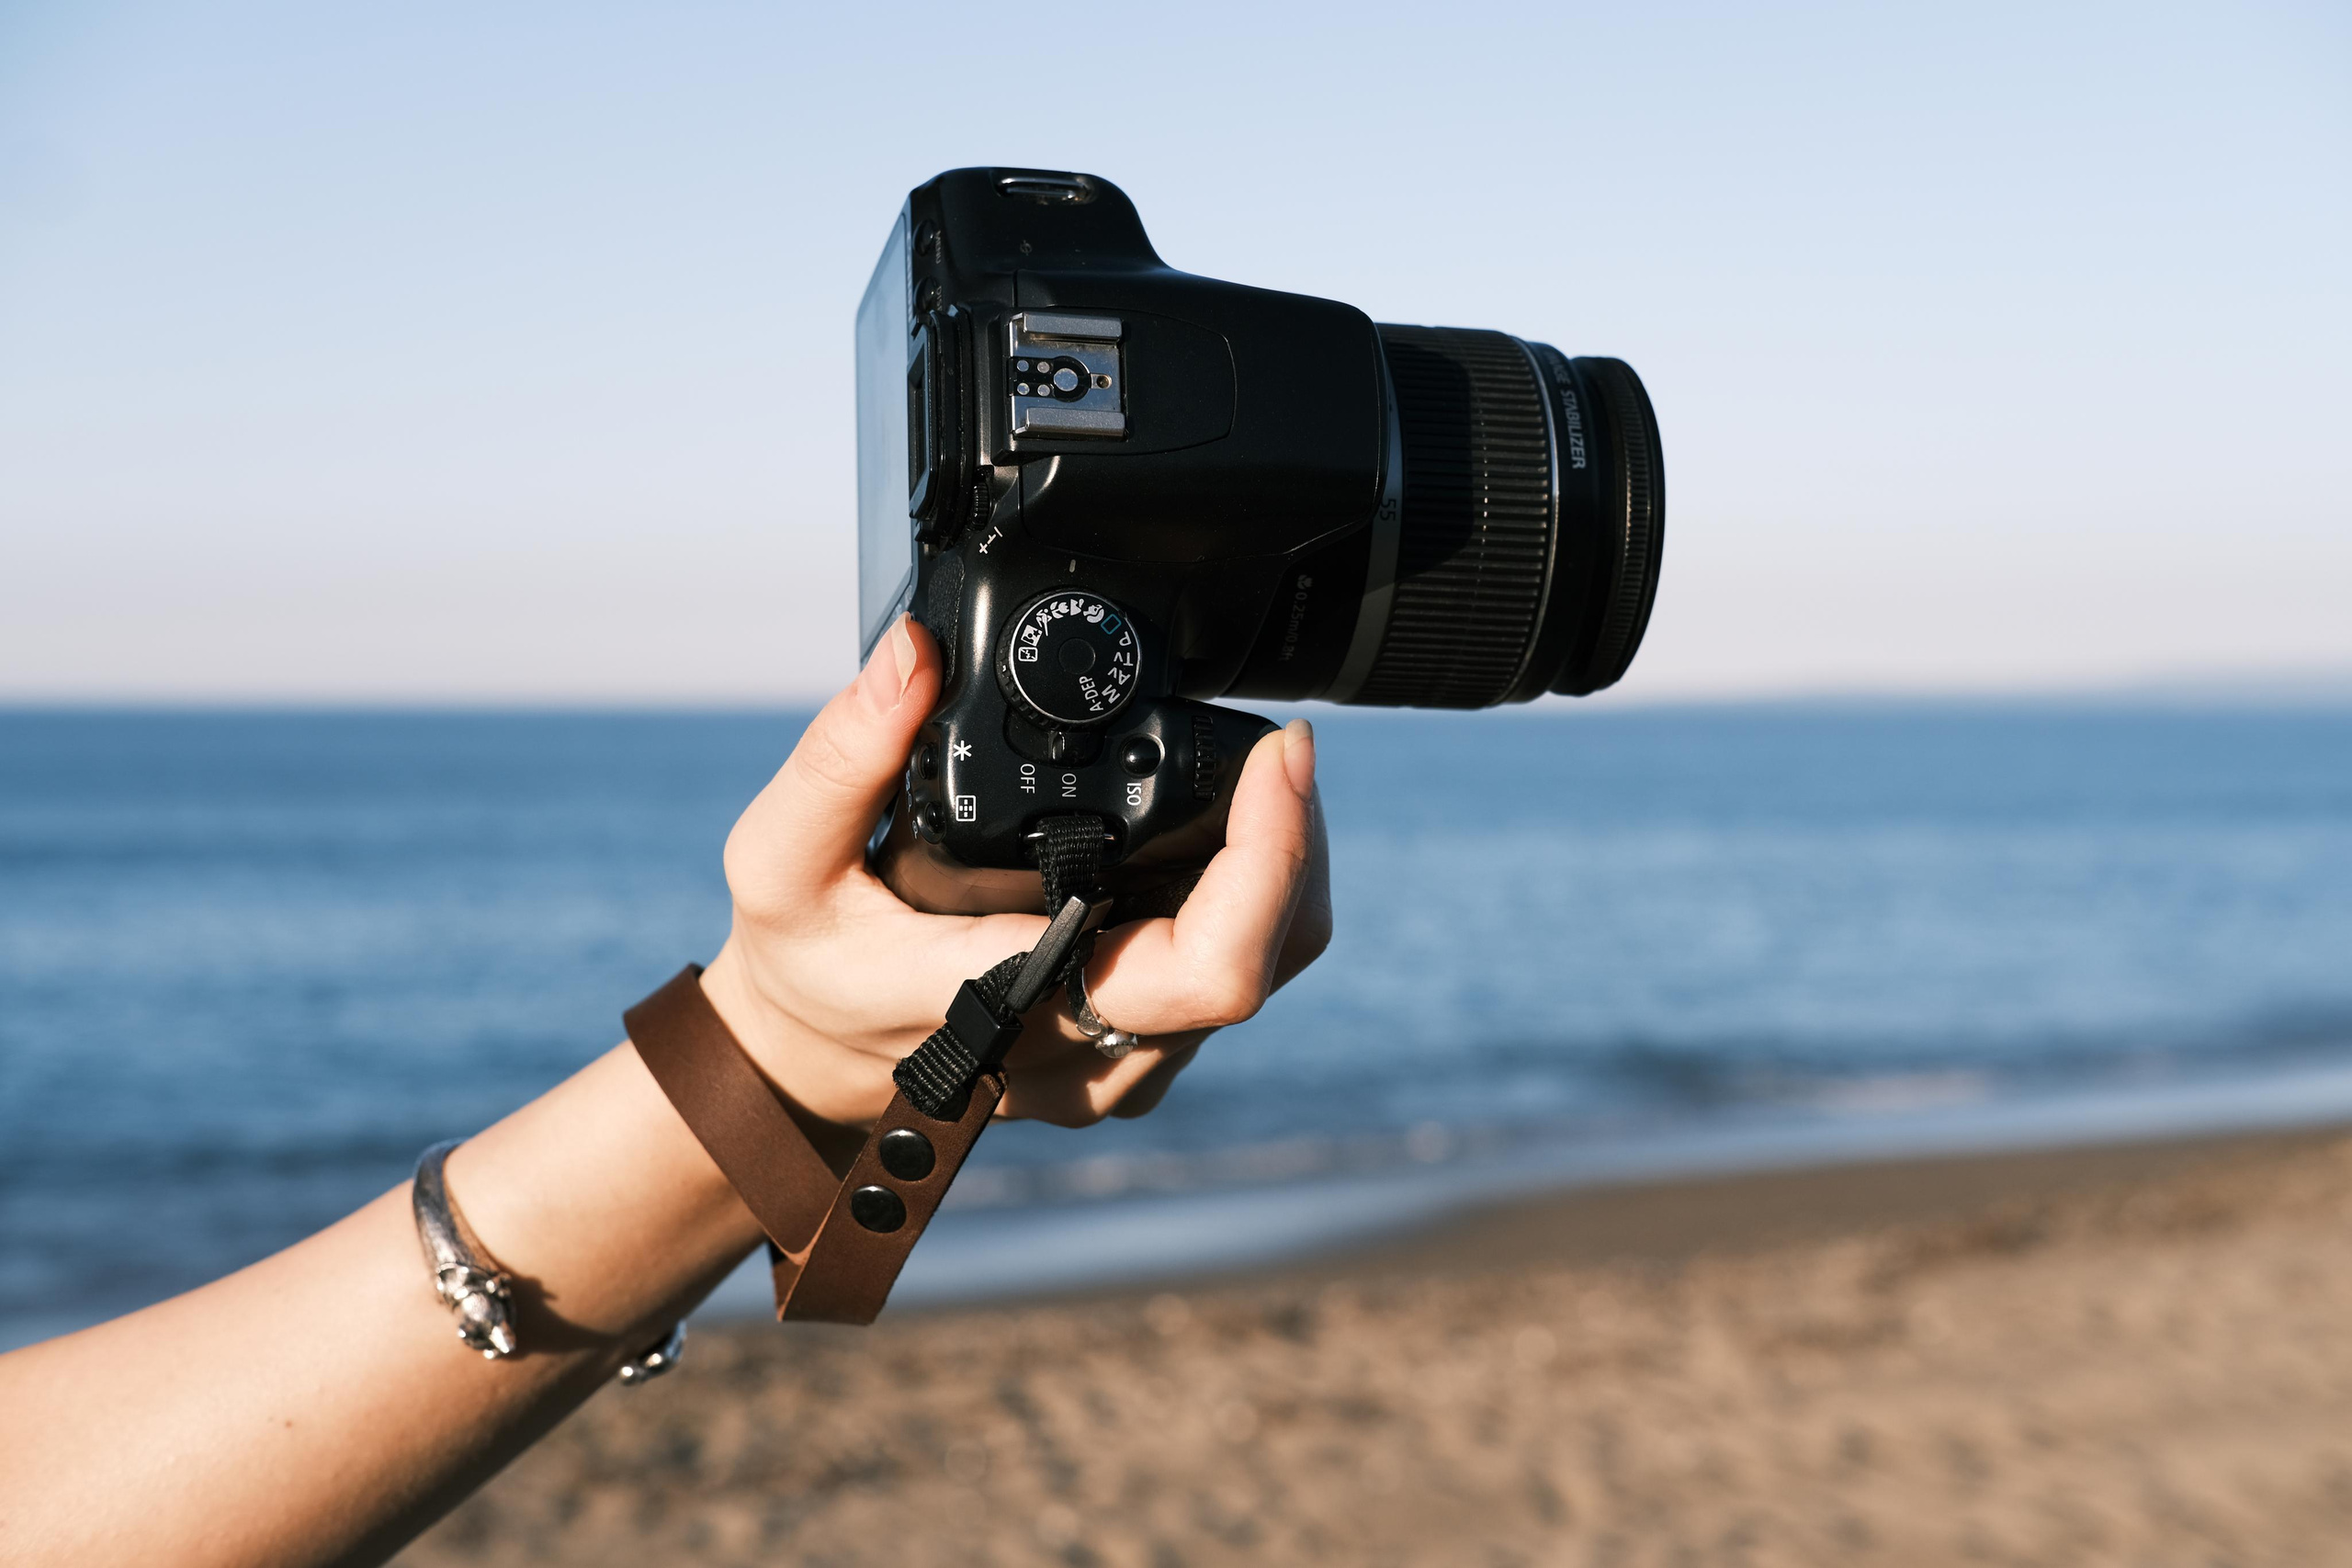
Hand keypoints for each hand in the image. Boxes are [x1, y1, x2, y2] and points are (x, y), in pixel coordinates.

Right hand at [697, 616, 1330, 1127]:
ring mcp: (1118, 1065)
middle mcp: (1085, 1050)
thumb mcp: (781, 855)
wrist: (802, 1065)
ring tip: (1256, 779)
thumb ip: (843, 752)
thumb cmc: (801, 962)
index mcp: (1014, 1001)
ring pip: (1263, 972)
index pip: (1204, 967)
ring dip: (1279, 871)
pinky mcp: (1134, 1058)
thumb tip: (916, 650)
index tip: (1279, 757)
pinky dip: (1250, 903)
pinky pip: (1230, 981)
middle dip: (1294, 844)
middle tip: (1278, 748)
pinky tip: (1219, 836)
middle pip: (1266, 960)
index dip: (1272, 863)